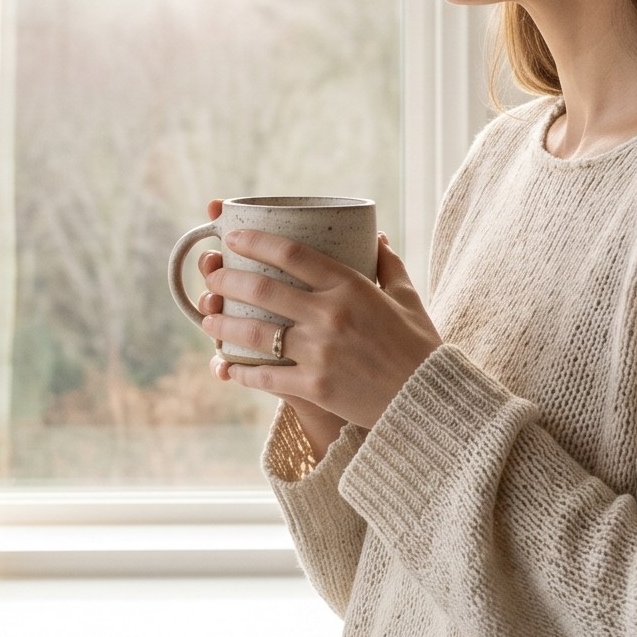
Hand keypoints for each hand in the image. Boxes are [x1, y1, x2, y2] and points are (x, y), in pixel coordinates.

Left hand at [198, 201, 440, 429]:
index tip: (233, 237)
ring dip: (223, 323)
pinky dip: (238, 370)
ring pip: (255, 332)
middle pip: (262, 289)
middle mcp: (330, 315)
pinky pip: (265, 376)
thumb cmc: (420, 346)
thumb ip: (388, 264)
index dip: (256, 241)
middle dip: (227, 280)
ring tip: (207, 318)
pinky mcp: (315, 387)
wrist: (429, 400)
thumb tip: (377, 236)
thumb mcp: (408, 297)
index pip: (292, 253)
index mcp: (351, 287)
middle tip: (211, 277)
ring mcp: (319, 352)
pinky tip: (223, 366)